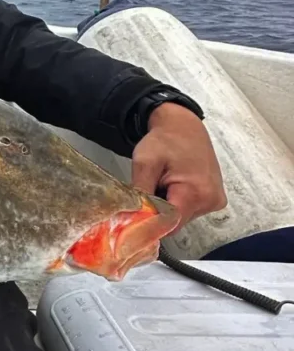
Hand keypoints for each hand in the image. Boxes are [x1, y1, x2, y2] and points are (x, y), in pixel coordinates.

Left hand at [131, 102, 226, 229]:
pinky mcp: (215, 199)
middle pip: (175, 222)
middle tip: (148, 190)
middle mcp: (211, 201)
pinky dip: (177, 202)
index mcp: (196, 193)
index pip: (169, 224)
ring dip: (167, 207)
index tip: (134, 216)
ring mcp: (215, 201)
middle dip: (158, 213)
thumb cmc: (164, 141)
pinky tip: (173, 184)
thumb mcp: (144, 163)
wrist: (183, 126)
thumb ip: (141, 194)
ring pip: (181, 217)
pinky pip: (189, 210)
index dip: (149, 223)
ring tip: (162, 183)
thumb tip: (134, 218)